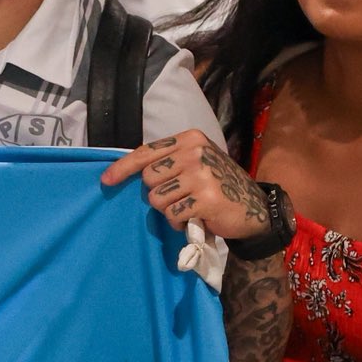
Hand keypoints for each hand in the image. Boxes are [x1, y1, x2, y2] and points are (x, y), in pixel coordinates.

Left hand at [101, 129, 278, 243]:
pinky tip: (195, 218)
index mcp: (190, 139)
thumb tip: (127, 173)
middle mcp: (195, 152)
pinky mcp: (206, 199)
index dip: (123, 168)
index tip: (106, 180)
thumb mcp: (196, 162)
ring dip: (168, 211)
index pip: (146, 153)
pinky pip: (172, 214)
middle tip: (179, 198)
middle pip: (148, 179)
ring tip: (188, 208)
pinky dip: (178, 222)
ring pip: (157, 199)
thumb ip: (169, 162)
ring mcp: (202, 175)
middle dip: (158, 194)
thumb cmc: (219, 185)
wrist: (255, 208)